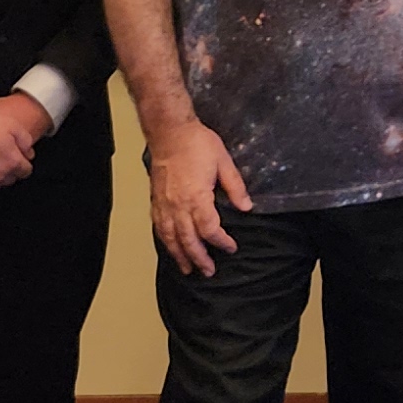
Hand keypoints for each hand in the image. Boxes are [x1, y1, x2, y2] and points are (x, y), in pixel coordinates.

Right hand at [148, 119, 250, 276]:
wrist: (169, 131)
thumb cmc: (197, 143)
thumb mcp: (224, 162)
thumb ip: (235, 187)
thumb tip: (247, 208)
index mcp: (197, 197)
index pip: (210, 229)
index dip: (221, 242)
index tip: (230, 247)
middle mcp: (178, 205)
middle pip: (188, 240)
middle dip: (199, 258)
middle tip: (209, 271)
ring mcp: (164, 204)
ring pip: (170, 237)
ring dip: (179, 255)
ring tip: (187, 269)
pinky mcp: (156, 200)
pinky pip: (159, 227)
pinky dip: (165, 241)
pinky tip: (170, 247)